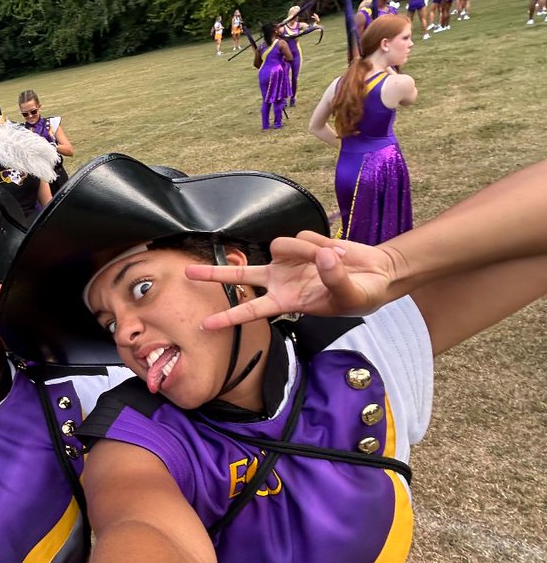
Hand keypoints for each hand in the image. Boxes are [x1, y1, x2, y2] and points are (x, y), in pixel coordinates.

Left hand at [186, 232, 403, 330]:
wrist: (376, 275)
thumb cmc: (361, 295)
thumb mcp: (350, 296)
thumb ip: (333, 279)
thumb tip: (320, 257)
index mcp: (287, 302)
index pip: (252, 310)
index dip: (229, 318)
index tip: (204, 326)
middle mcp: (281, 281)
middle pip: (240, 276)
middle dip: (214, 274)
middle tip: (187, 273)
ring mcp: (288, 261)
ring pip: (281, 245)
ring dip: (307, 251)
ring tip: (333, 261)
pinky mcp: (301, 244)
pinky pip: (302, 236)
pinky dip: (321, 243)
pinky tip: (335, 253)